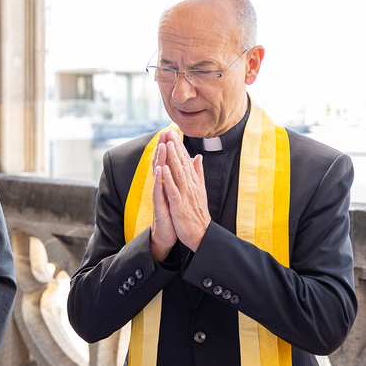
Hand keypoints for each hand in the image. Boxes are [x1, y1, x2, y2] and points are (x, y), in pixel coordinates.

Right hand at [150, 131, 177, 261]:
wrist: (167, 234)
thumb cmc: (172, 214)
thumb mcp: (178, 194)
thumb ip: (181, 179)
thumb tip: (187, 164)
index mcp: (167, 184)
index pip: (167, 162)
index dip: (169, 148)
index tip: (171, 133)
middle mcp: (161, 187)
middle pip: (160, 164)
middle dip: (162, 148)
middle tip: (164, 132)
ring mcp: (159, 196)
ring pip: (158, 175)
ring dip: (160, 160)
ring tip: (162, 145)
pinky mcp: (158, 206)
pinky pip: (158, 191)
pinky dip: (159, 180)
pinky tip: (160, 170)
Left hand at [161, 131, 210, 250]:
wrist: (201, 234)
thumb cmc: (197, 213)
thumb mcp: (199, 190)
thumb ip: (198, 173)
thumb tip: (197, 156)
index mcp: (193, 182)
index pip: (186, 160)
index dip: (179, 146)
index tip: (172, 131)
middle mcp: (190, 186)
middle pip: (182, 163)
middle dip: (175, 146)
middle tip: (169, 130)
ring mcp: (185, 195)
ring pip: (178, 173)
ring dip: (172, 158)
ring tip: (167, 143)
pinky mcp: (180, 206)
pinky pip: (173, 190)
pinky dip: (168, 179)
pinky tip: (163, 168)